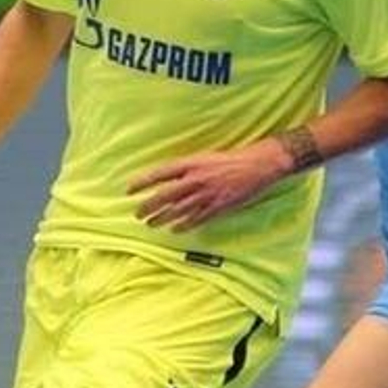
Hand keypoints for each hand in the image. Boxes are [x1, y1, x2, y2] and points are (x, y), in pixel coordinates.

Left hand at [127, 141, 291, 230]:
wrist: (258, 164)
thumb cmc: (231, 158)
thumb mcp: (205, 157)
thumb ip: (187, 168)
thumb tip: (167, 178)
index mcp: (192, 163)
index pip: (160, 173)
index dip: (143, 182)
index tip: (129, 189)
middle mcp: (196, 179)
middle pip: (165, 195)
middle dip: (149, 206)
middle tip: (137, 213)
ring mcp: (207, 195)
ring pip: (178, 210)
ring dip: (162, 218)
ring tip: (150, 223)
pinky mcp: (218, 207)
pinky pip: (196, 219)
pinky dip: (184, 225)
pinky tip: (174, 230)